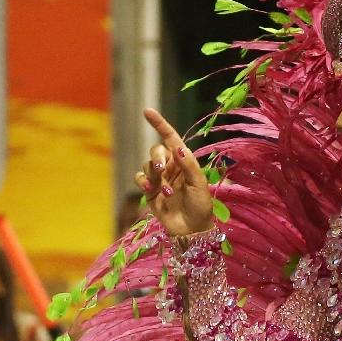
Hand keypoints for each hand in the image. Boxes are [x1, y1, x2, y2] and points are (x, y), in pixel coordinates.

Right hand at [137, 108, 215, 237]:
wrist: (192, 229)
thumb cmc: (201, 206)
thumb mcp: (199, 184)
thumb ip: (187, 165)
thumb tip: (177, 146)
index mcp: (184, 161)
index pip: (170, 138)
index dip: (159, 124)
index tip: (147, 111)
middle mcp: (171, 167)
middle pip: (155, 151)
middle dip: (156, 157)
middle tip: (162, 170)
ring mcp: (159, 179)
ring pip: (146, 165)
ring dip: (154, 176)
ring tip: (166, 192)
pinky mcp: (150, 191)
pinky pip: (140, 178)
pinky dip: (143, 182)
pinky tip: (151, 190)